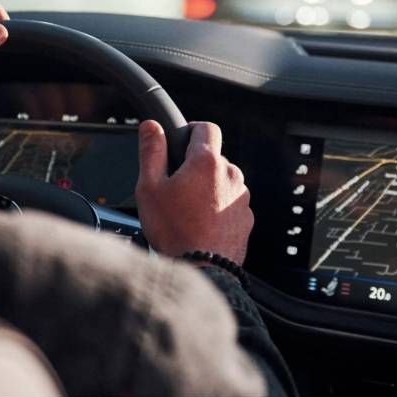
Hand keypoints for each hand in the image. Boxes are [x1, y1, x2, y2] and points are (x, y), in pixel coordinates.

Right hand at [135, 120, 253, 264]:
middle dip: (195, 166)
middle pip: (213, 157)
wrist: (202, 270)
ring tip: (187, 211)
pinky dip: (217, 208)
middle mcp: (230, 175)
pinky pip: (230, 203)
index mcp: (207, 162)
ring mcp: (242, 198)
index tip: (180, 142)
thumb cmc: (174, 231)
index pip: (206, 128)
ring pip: (222, 182)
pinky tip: (201, 225)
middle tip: (175, 186)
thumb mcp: (149, 187)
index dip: (191, 130)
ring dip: (207, 189)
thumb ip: (152, 151)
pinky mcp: (246, 218)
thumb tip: (151, 127)